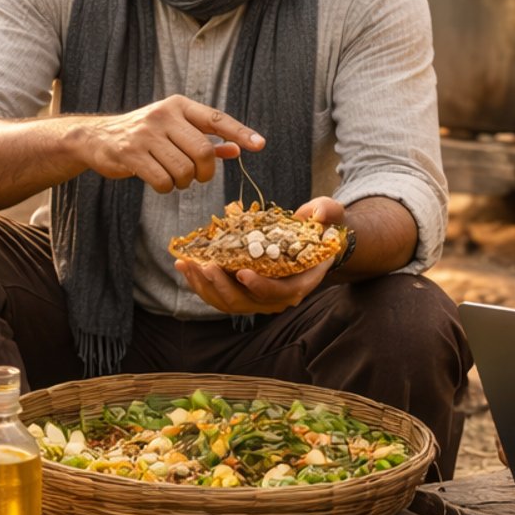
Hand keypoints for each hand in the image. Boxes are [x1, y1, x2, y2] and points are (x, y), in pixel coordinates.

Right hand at [77, 96, 263, 193]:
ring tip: (174, 179)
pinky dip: (166, 188)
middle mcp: (164, 115)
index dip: (240, 132)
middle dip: (205, 173)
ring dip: (184, 183)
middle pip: (203, 152)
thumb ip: (205, 139)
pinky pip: (163, 181)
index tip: (259, 145)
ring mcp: (146, 134)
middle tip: (198, 178)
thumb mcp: (174, 129)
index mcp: (179, 106)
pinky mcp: (131, 154)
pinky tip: (160, 183)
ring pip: (183, 170)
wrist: (98, 137)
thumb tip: (237, 150)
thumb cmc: (145, 135)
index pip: (216, 119)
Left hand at [175, 196, 345, 314]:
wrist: (310, 243)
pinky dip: (200, 282)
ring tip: (187, 264)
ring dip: (204, 285)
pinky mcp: (241, 291)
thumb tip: (316, 212)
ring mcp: (257, 298)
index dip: (261, 287)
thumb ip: (327, 212)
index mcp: (300, 283)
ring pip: (226, 302)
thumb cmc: (319, 229)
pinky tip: (185, 265)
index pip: (280, 294)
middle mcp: (277, 297)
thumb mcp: (329, 215)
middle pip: (245, 302)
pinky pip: (217, 294)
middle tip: (205, 265)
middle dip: (222, 286)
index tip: (242, 272)